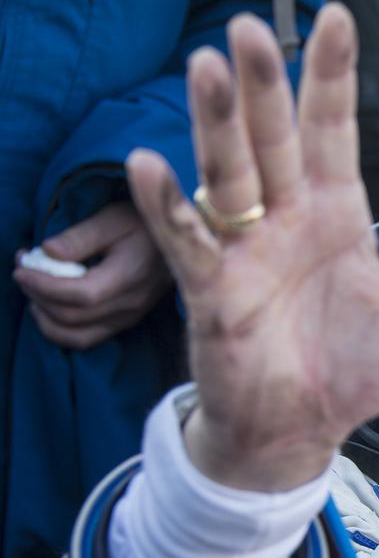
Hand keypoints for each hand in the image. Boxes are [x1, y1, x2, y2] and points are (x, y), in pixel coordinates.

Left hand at [13, 202, 171, 349]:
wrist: (178, 242)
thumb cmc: (143, 224)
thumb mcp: (112, 219)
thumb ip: (80, 236)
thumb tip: (46, 252)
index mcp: (129, 276)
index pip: (79, 294)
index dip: (43, 285)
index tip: (21, 267)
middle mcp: (130, 304)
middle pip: (73, 317)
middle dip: (37, 297)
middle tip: (23, 273)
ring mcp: (129, 317)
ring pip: (77, 336)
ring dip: (46, 319)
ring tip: (34, 295)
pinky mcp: (126, 322)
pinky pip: (88, 338)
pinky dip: (61, 329)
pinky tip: (50, 308)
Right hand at [125, 5, 378, 491]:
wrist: (305, 430)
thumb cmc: (354, 370)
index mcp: (335, 214)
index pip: (332, 131)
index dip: (331, 78)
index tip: (336, 20)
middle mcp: (286, 219)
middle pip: (272, 138)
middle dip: (264, 84)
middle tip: (251, 27)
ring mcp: (245, 251)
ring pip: (228, 173)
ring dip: (215, 124)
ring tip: (206, 68)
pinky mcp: (214, 292)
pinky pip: (189, 243)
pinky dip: (170, 207)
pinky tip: (152, 165)